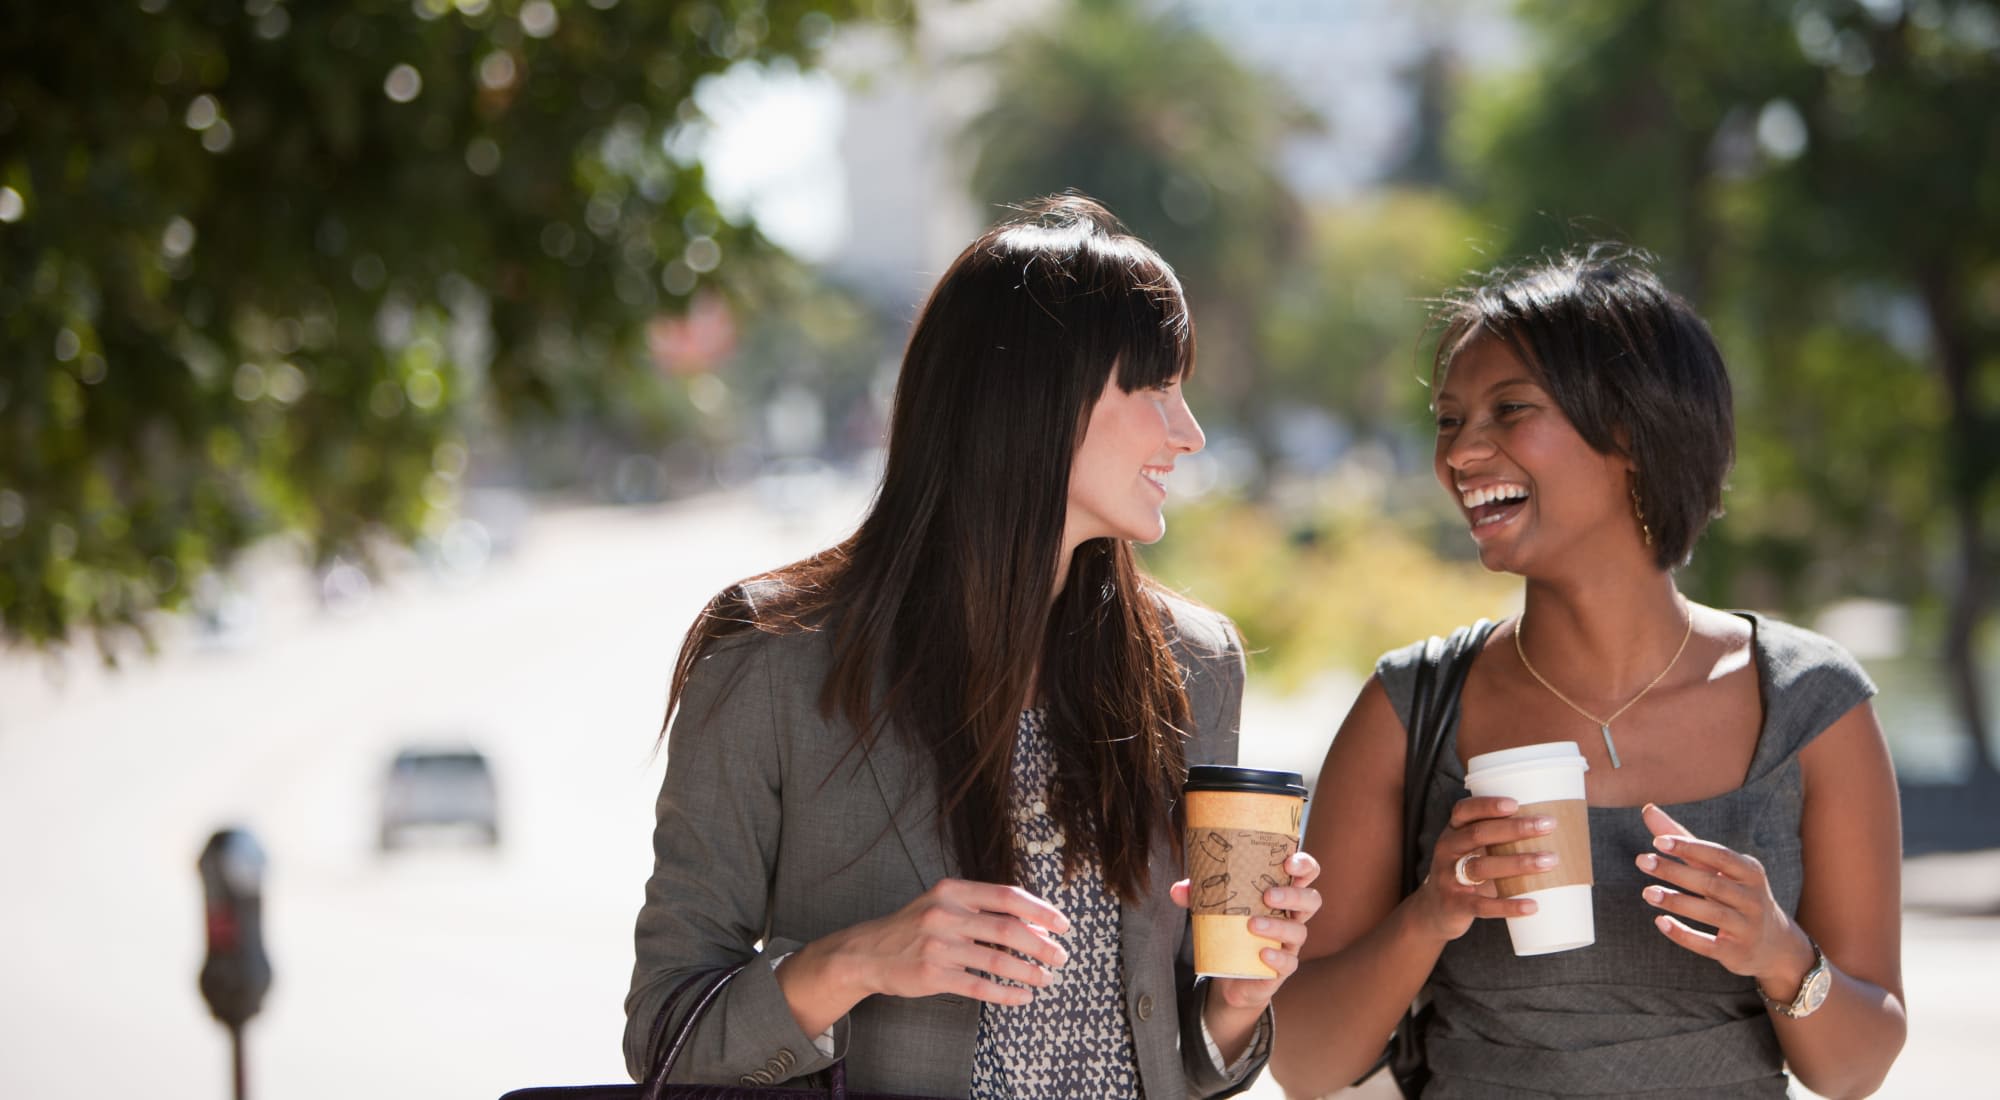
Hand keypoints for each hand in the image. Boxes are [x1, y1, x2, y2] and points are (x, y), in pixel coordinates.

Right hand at [809, 878, 1070, 1007]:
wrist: (867, 952)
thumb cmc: (915, 927)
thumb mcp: (945, 905)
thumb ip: (984, 909)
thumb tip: (1035, 925)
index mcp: (953, 890)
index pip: (1007, 896)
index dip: (1040, 911)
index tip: (1063, 925)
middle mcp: (945, 914)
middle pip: (1007, 929)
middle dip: (1041, 946)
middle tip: (1060, 957)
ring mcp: (938, 946)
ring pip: (997, 960)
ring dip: (1028, 972)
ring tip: (1045, 979)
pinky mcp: (933, 975)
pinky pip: (979, 986)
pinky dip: (1005, 993)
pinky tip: (1021, 997)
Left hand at [1171, 850, 1322, 1010]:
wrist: (1233, 973)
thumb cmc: (1232, 927)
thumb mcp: (1215, 907)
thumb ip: (1198, 895)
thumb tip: (1177, 889)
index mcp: (1283, 892)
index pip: (1306, 873)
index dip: (1304, 865)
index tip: (1288, 861)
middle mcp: (1293, 915)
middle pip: (1311, 899)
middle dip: (1294, 894)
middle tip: (1267, 894)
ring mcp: (1290, 942)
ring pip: (1300, 930)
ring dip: (1278, 925)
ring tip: (1252, 924)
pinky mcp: (1283, 967)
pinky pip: (1289, 963)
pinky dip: (1278, 957)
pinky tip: (1262, 953)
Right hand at [1414, 796, 1556, 941]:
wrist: (1435, 912)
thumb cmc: (1468, 873)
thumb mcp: (1473, 851)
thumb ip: (1500, 840)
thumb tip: (1558, 830)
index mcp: (1453, 832)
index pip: (1464, 810)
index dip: (1488, 805)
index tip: (1516, 803)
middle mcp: (1447, 850)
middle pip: (1478, 834)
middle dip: (1515, 828)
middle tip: (1548, 826)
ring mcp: (1449, 877)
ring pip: (1482, 867)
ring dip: (1518, 863)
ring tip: (1550, 861)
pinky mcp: (1455, 904)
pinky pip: (1483, 905)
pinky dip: (1509, 905)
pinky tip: (1533, 905)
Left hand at [1636, 803, 1813, 994]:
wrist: (1773, 943)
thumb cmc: (1735, 893)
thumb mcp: (1716, 867)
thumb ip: (1683, 841)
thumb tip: (1648, 810)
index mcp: (1750, 872)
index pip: (1719, 855)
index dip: (1690, 848)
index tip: (1657, 841)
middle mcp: (1753, 898)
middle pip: (1712, 883)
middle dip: (1675, 872)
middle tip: (1642, 861)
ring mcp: (1747, 927)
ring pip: (1711, 913)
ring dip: (1677, 902)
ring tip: (1647, 892)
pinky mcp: (1737, 952)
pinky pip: (1708, 944)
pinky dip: (1684, 934)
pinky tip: (1661, 922)